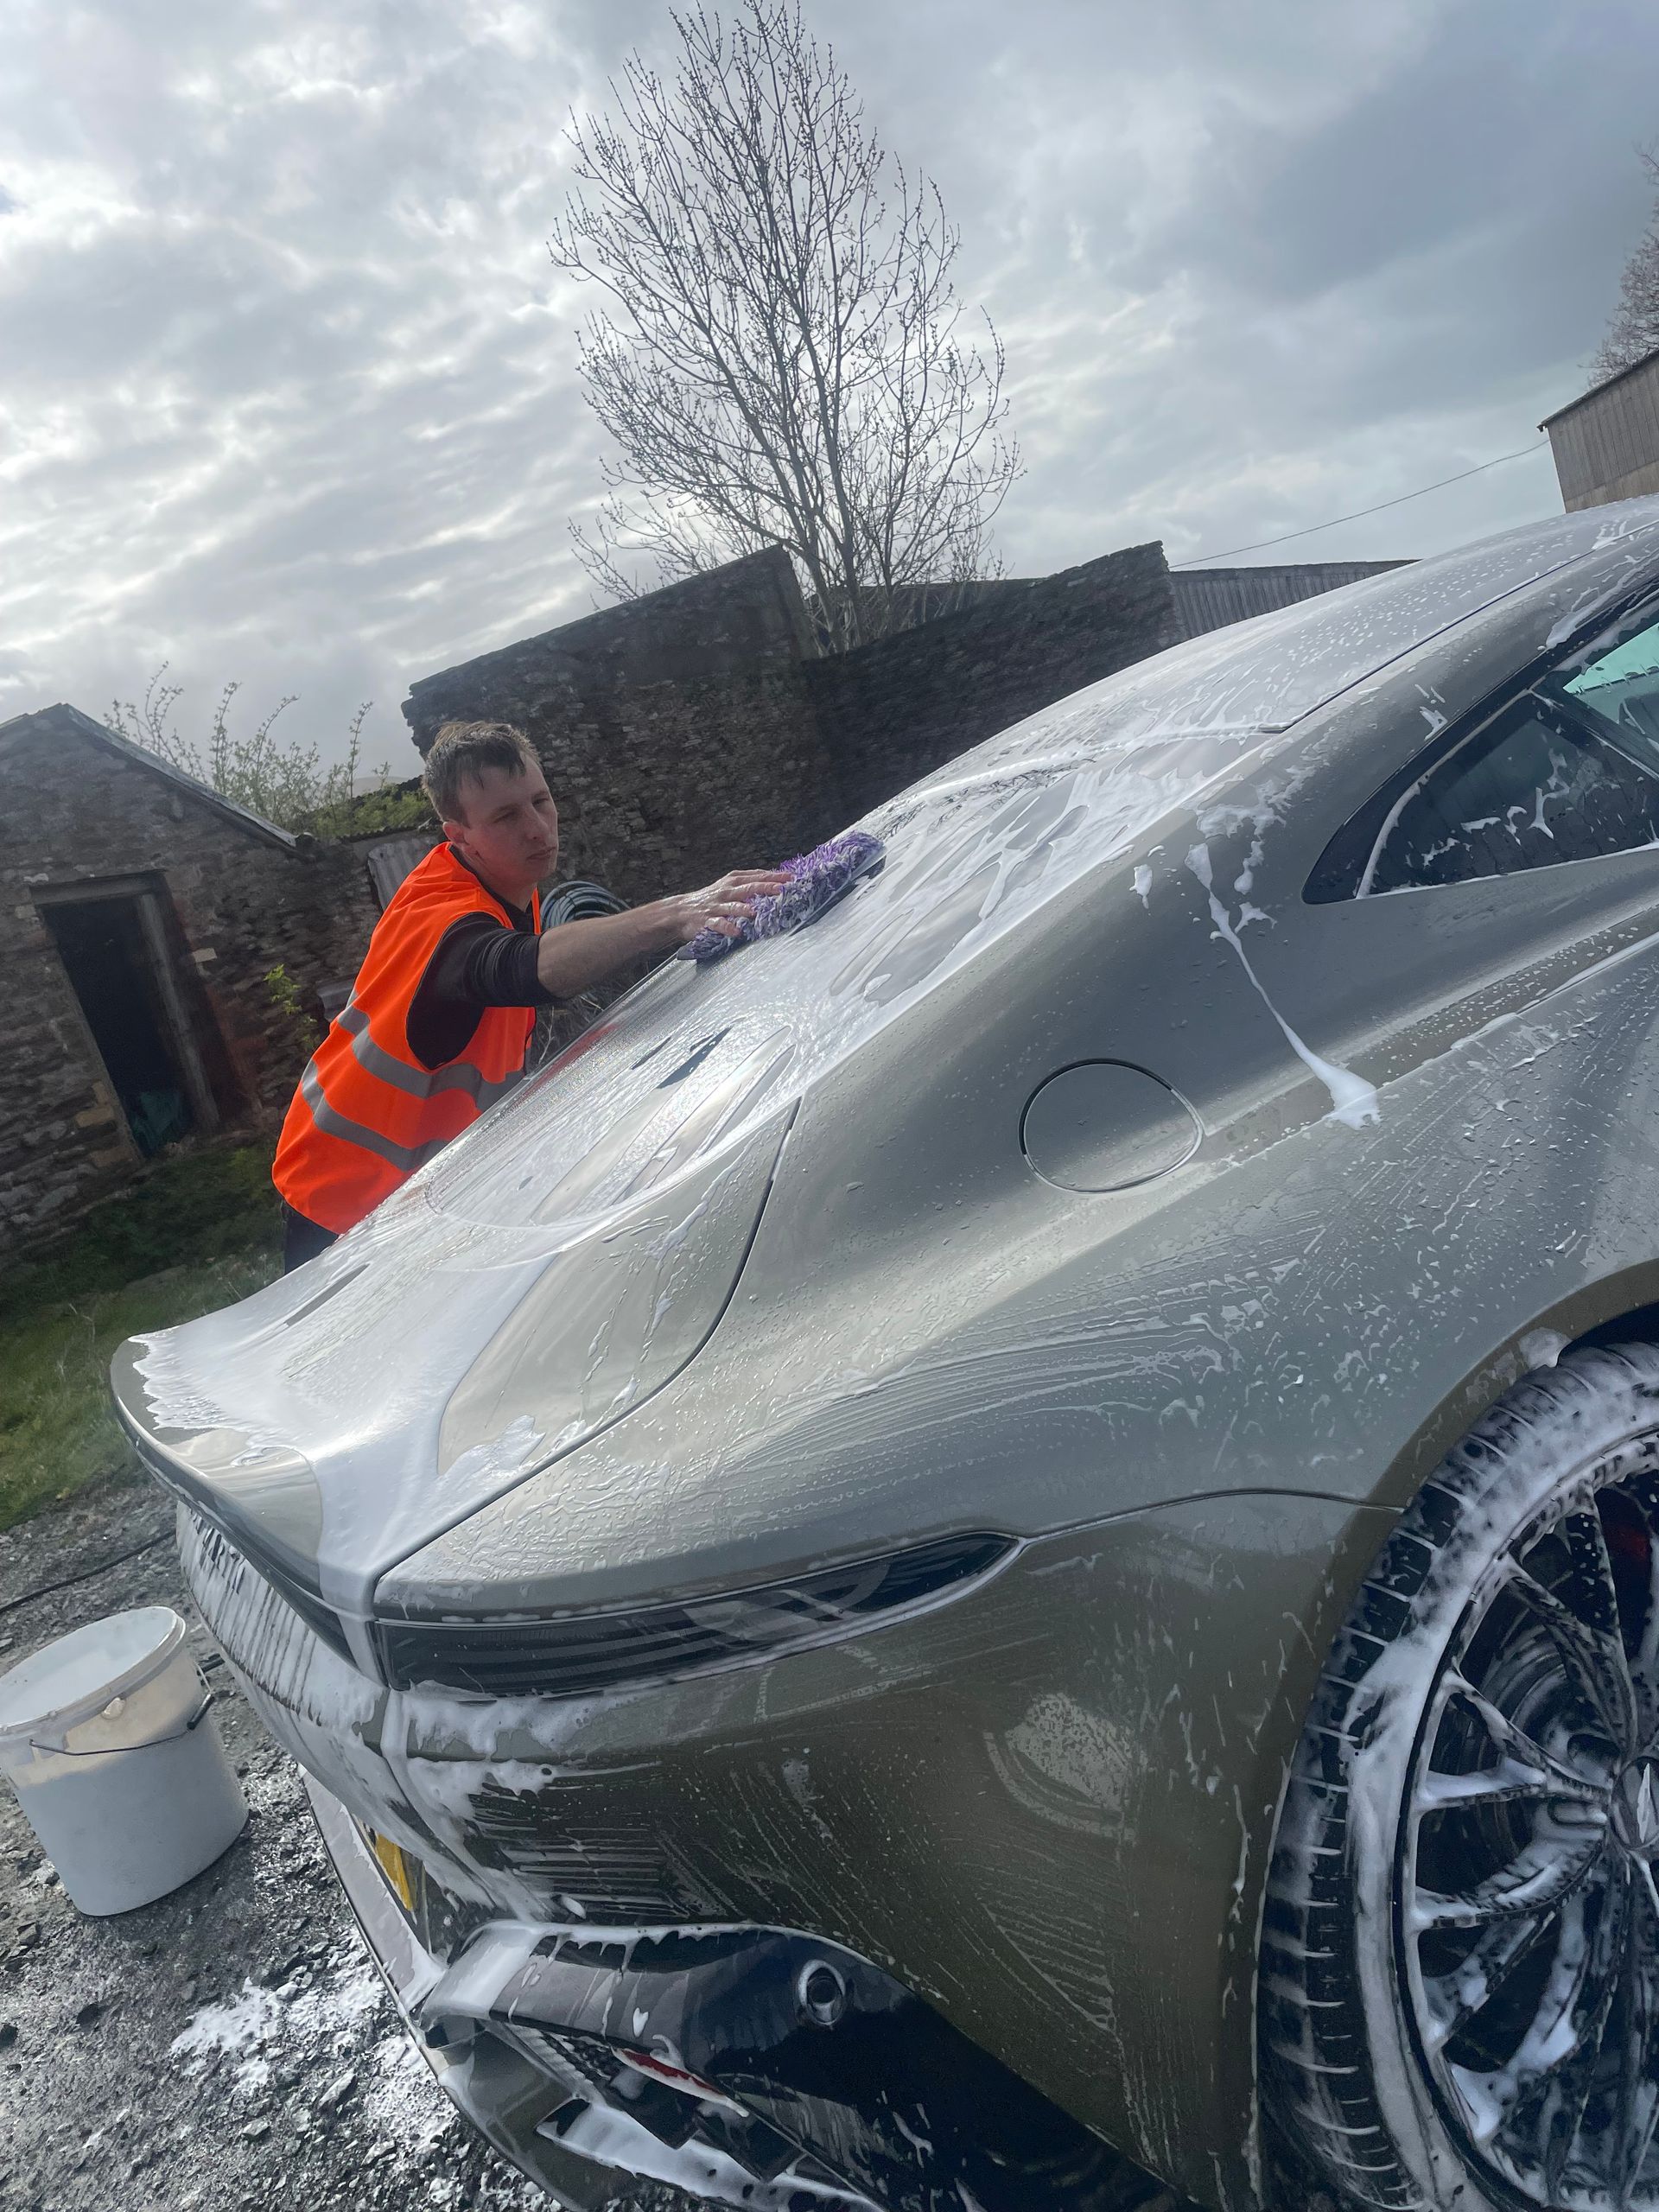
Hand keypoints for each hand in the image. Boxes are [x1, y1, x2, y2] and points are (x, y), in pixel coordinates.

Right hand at [657, 868, 789, 944]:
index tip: (791, 877)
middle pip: (748, 888)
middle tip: (781, 889)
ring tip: (757, 911)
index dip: (773, 877)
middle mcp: (726, 891)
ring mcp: (717, 906)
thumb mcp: (729, 887)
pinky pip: (719, 924)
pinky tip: (737, 931)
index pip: (757, 876)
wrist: (681, 911)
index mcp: (733, 881)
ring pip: (733, 906)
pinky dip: (728, 927)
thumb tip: (775, 883)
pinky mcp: (707, 921)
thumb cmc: (711, 899)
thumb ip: (749, 884)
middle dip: (765, 888)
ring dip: (745, 908)